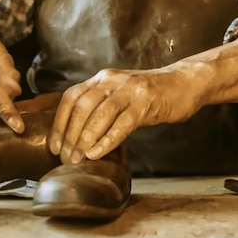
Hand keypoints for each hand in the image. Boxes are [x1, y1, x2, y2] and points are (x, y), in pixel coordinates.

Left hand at [48, 67, 189, 163]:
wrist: (183, 83)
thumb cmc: (149, 95)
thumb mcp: (119, 95)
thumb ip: (99, 107)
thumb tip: (75, 136)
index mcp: (102, 78)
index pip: (72, 97)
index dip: (60, 122)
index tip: (54, 146)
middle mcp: (112, 80)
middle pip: (82, 106)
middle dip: (70, 134)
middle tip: (66, 158)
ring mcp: (130, 90)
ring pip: (100, 113)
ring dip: (85, 139)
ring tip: (78, 159)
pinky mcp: (147, 102)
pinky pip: (123, 122)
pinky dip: (107, 140)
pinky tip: (98, 154)